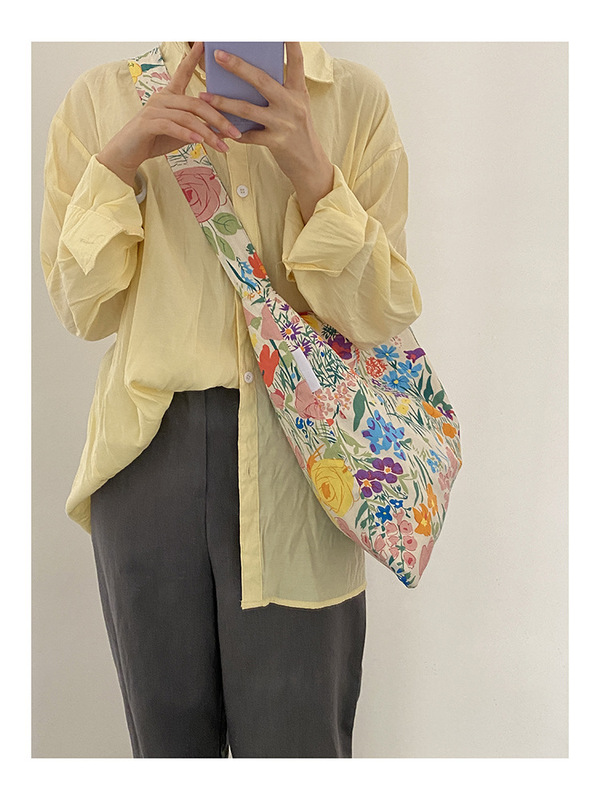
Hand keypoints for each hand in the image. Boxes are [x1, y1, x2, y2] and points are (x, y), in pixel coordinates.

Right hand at [96, 42, 243, 187]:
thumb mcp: (182, 134)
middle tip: (235, 132)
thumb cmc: (155, 140)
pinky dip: (187, 135)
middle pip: (196, 103)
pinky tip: (199, 142)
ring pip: (187, 117)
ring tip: (221, 146)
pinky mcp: (148, 123)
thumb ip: (200, 128)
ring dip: (207, 133)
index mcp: (169, 96)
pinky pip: (172, 126)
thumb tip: (225, 130)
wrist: (128, 153)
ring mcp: (154, 109)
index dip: (193, 58)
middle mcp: (162, 98)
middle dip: (219, 119)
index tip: (203, 44)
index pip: (182, 73)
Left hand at [199, 43, 333, 196]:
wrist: (310, 164)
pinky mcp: (276, 142)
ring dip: (223, 102)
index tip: (282, 29)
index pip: (296, 62)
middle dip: (238, 67)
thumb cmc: (299, 132)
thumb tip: (250, 77)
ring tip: (204, 96)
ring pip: (248, 109)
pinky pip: (247, 135)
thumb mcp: (297, 107)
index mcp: (298, 92)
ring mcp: (284, 124)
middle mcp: (292, 104)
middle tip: (219, 55)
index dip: (290, 44)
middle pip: (262, 81)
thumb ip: (280, 92)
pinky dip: (229, 132)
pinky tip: (214, 128)